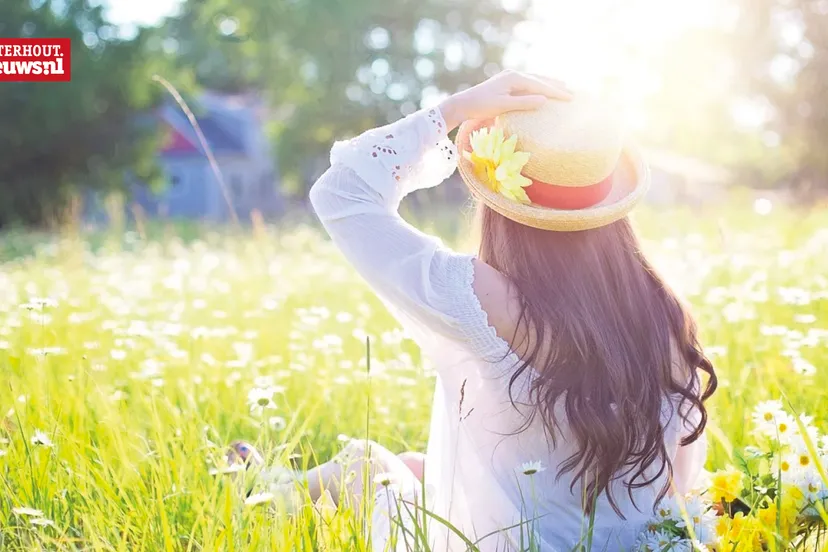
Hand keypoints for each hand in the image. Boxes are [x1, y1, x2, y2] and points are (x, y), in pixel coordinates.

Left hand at [439, 70, 572, 130]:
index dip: (556, 92)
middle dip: (556, 86)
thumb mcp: (503, 106)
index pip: (540, 85)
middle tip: (572, 93)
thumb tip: (544, 100)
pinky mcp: (506, 83)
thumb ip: (523, 103)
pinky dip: (538, 86)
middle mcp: (513, 74)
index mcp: (514, 78)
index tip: (570, 98)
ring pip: (535, 79)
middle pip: (540, 79)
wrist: (463, 103)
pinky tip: (543, 89)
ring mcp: (510, 77)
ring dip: (549, 84)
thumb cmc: (481, 106)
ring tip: (563, 87)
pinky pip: (528, 83)